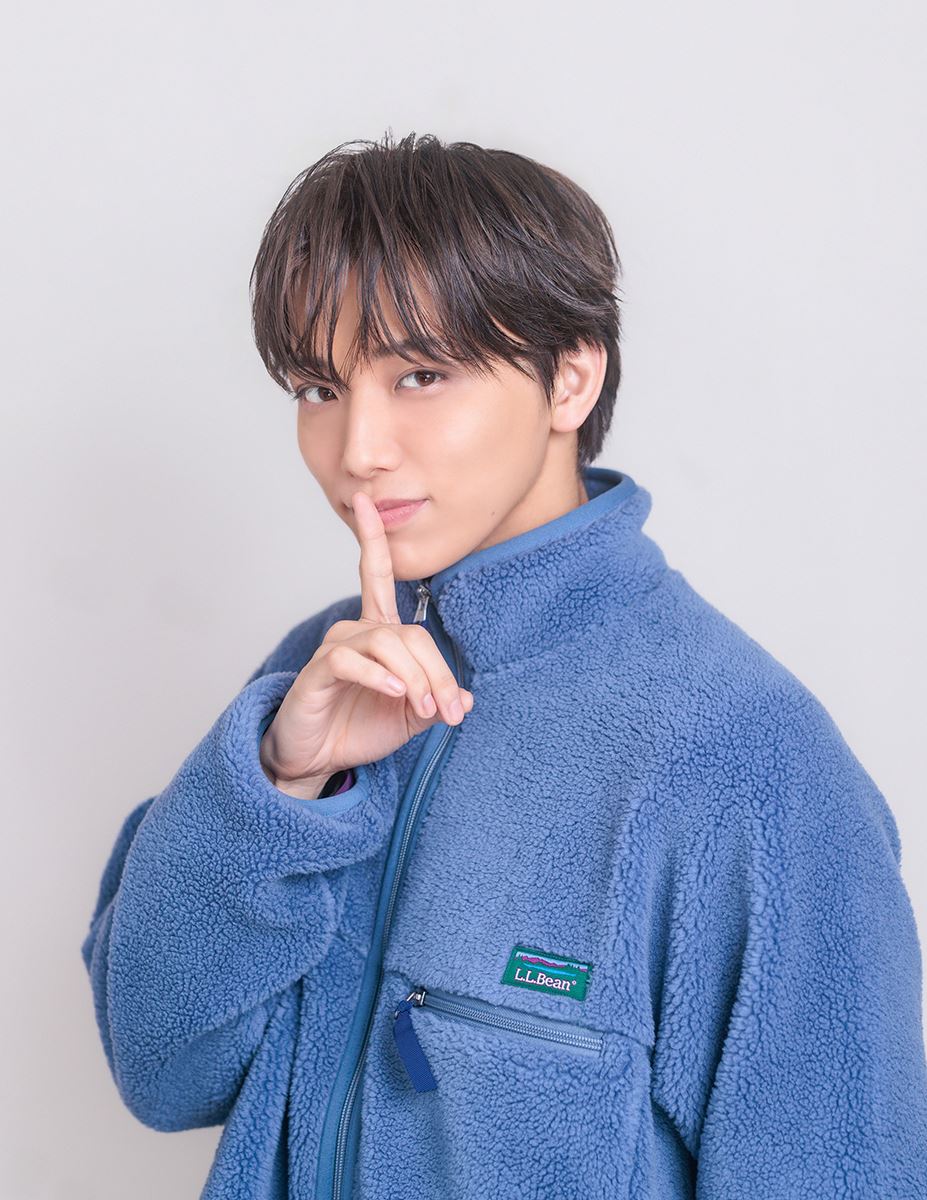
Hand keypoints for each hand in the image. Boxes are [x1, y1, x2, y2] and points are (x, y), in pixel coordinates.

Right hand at [260, 490, 473, 794]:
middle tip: (447, 710)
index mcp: (377, 632)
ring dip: (415, 677)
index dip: (371, 538)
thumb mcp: (410, 716)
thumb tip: (466, 697)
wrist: (317, 761)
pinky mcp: (318, 671)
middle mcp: (355, 632)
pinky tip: (395, 691)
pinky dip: (380, 675)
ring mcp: (335, 649)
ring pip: (386, 643)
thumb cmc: (358, 728)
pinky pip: (353, 660)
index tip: (366, 500)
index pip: (376, 575)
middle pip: (408, 633)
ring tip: (421, 707)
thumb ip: (437, 700)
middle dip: (436, 672)